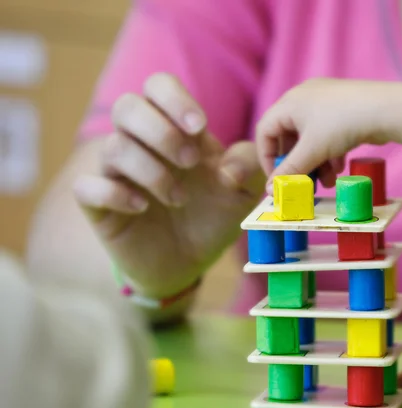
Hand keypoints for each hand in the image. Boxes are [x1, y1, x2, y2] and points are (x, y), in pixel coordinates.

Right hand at [73, 73, 264, 297]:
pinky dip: (114, 194)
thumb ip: (249, 167)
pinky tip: (141, 207)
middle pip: (127, 106)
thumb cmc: (212, 216)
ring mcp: (116, 174)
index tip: (199, 127)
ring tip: (179, 199)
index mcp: (174, 131)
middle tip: (190, 162)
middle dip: (160, 131)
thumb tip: (230, 168)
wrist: (189, 261)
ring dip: (151, 171)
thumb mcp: (244, 192)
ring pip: (113, 147)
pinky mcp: (99, 206)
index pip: (158, 87)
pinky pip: (86, 187)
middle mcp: (140, 145)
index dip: (174, 99)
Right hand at [256, 78, 401, 190]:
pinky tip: (339, 168)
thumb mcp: (311, 151)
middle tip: (303, 184)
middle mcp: (304, 99)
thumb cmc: (341, 124)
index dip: (267, 157)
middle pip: (289, 137)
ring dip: (315, 164)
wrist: (386, 109)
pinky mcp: (343, 111)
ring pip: (311, 140)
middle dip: (298, 164)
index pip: (265, 131)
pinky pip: (327, 136)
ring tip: (327, 182)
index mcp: (289, 103)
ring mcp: (325, 104)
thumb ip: (289, 171)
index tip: (276, 179)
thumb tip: (270, 190)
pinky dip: (329, 154)